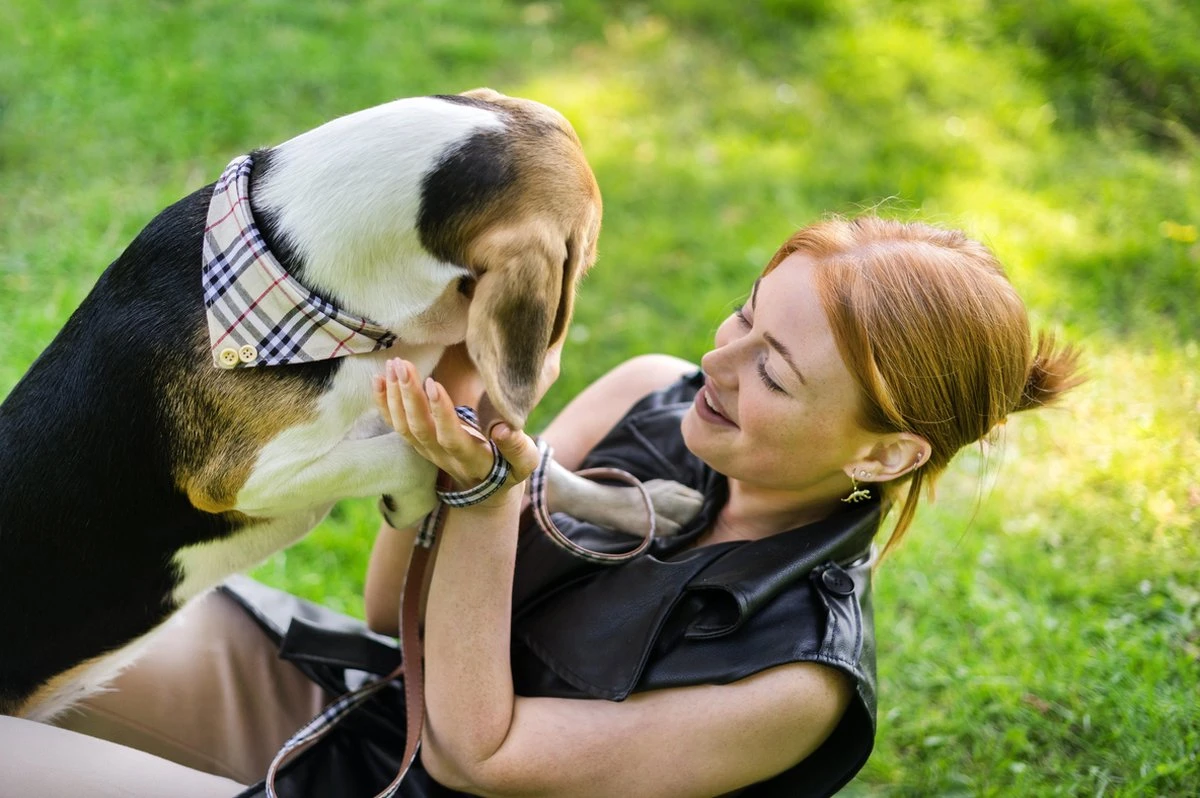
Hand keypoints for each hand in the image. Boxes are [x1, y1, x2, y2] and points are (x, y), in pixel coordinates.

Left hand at [373, 359, 540, 505]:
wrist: (487, 489)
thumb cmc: (509, 469)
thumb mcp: (524, 462)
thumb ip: (518, 448)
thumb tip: (503, 430)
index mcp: (472, 459)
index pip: (450, 438)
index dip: (440, 413)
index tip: (433, 383)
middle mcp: (444, 457)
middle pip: (420, 429)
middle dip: (409, 396)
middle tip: (403, 365)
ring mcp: (427, 452)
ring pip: (404, 427)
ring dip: (395, 395)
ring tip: (393, 365)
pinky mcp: (418, 445)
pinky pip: (396, 426)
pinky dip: (384, 403)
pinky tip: (377, 379)